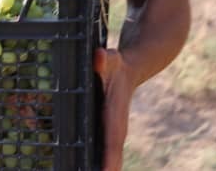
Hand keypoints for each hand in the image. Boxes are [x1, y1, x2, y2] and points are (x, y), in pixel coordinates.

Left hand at [94, 47, 136, 170]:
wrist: (130, 70)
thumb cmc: (116, 66)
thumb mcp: (109, 59)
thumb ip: (103, 60)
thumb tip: (99, 57)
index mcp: (115, 117)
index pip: (112, 143)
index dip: (109, 160)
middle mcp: (116, 129)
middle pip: (112, 157)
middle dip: (106, 169)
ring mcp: (112, 133)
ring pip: (109, 157)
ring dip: (102, 167)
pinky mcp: (108, 132)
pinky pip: (104, 152)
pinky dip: (100, 162)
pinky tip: (85, 168)